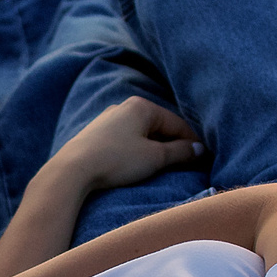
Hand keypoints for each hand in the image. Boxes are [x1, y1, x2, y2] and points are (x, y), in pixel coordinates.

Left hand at [53, 97, 201, 192]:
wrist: (72, 171)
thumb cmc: (117, 160)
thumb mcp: (155, 158)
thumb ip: (180, 152)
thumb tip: (199, 149)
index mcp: (141, 106)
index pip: (176, 123)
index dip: (192, 142)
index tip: (204, 159)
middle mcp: (124, 107)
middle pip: (159, 127)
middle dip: (174, 145)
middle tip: (187, 165)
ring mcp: (108, 120)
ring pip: (142, 134)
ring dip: (156, 149)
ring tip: (165, 168)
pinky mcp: (96, 135)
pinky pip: (126, 141)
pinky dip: (138, 151)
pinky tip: (139, 165)